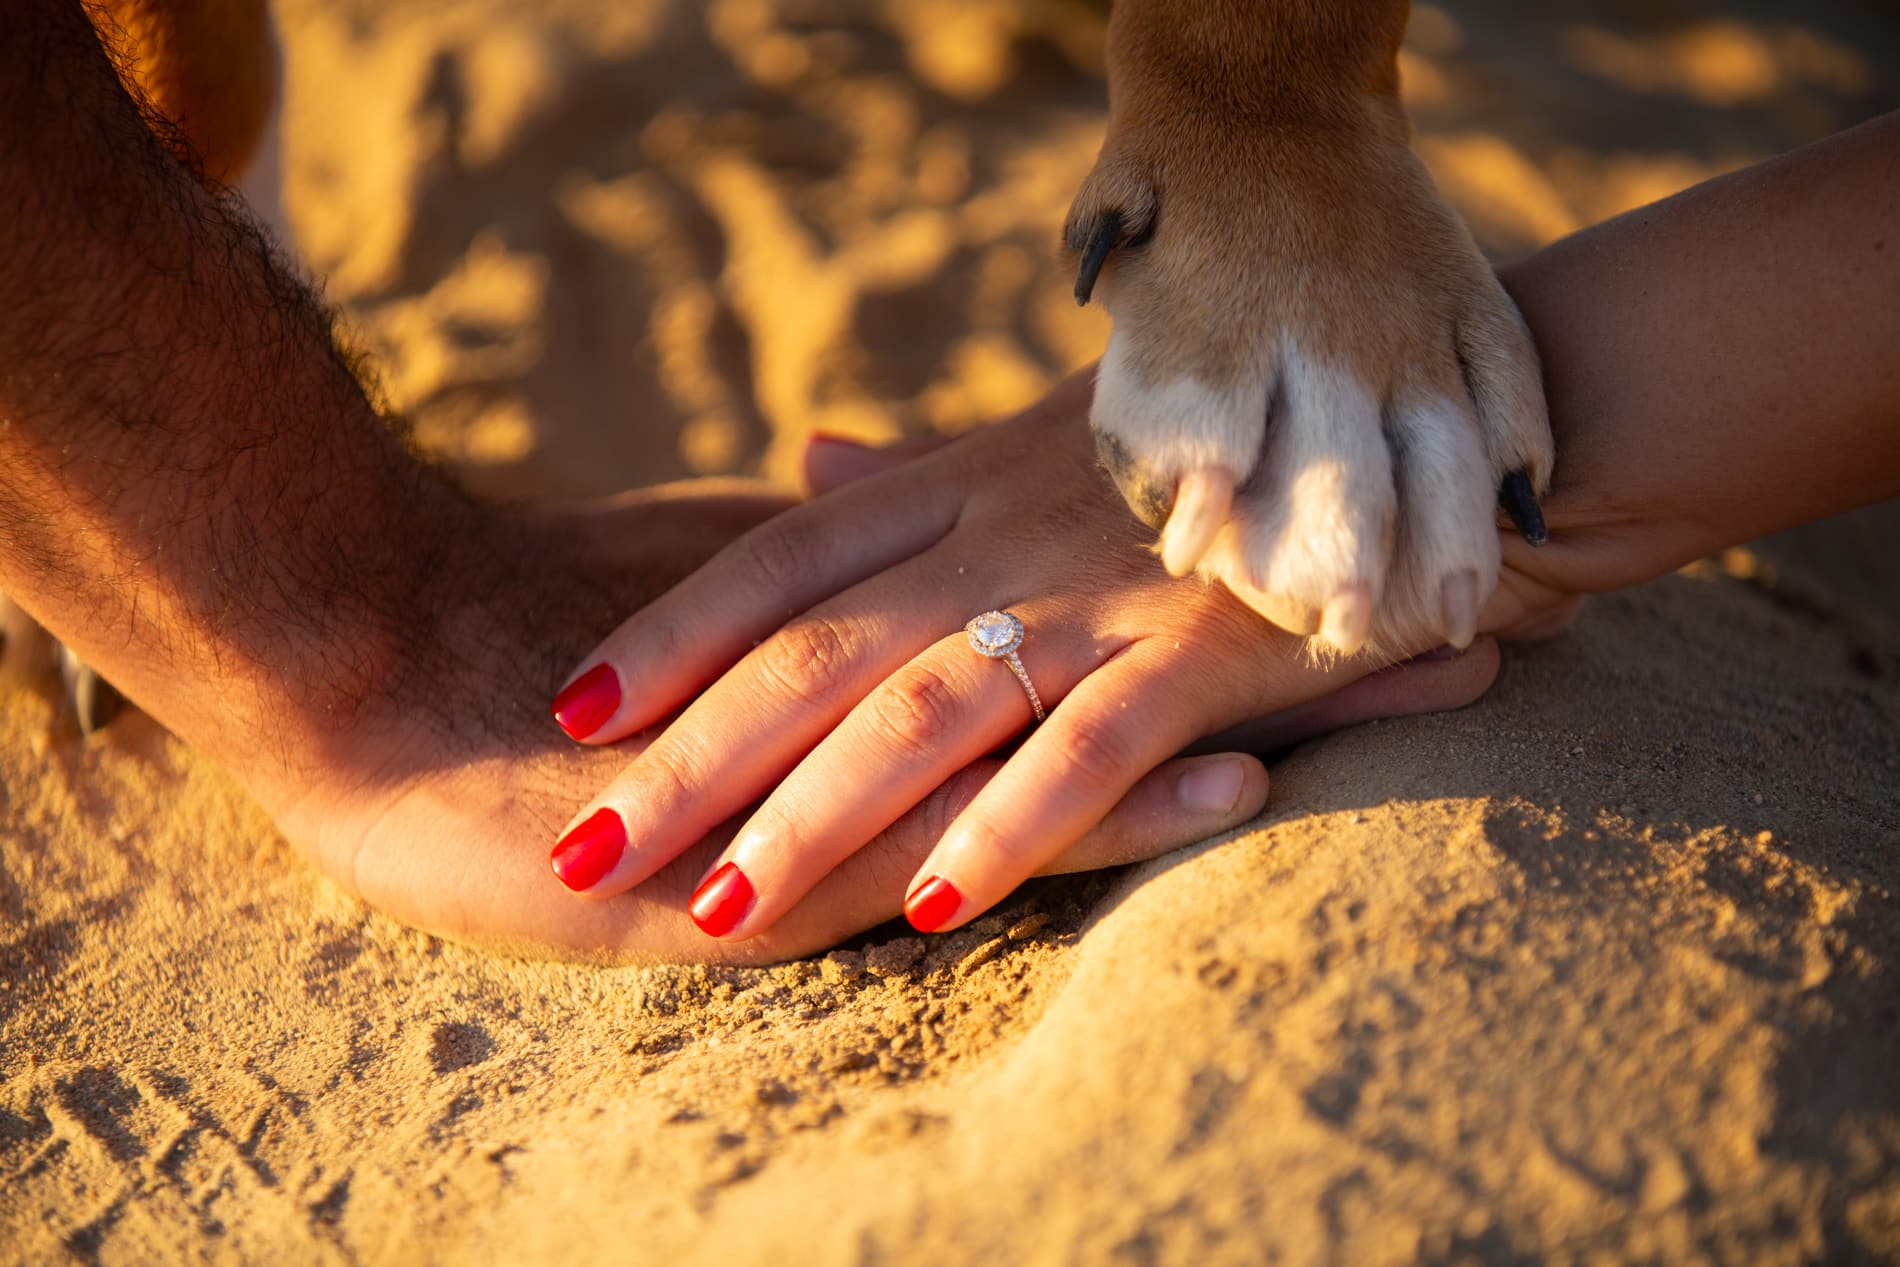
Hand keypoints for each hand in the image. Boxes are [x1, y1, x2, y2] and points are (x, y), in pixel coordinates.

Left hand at [545, 371, 1504, 940]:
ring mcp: (1101, 590)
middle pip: (816, 647)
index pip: (784, 556)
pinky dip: (1008, 823)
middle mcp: (1007, 531)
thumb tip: (811, 473)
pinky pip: (1087, 746)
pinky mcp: (1205, 646)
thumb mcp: (1050, 435)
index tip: (575, 705)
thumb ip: (928, 475)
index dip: (673, 630)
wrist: (1398, 394)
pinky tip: (931, 908)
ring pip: (925, 706)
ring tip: (721, 911)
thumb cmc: (1217, 430)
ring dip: (817, 815)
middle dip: (695, 754)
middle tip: (585, 846)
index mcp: (964, 482)